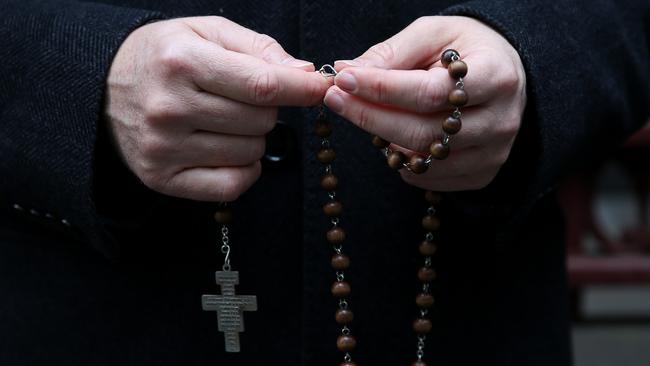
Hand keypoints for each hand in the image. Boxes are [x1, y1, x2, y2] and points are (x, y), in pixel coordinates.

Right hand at [105, 16, 329, 200]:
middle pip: (261, 121)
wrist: (102, 86)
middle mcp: (169, 108)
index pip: (261, 85)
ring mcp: (163, 148)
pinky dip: (244, 170)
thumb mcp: (206, 32)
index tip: (322, 88)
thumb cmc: (164, 56)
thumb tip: (303, 74)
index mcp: (182, 62)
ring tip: (225, 120)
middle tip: (243, 98)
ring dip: (253, 138)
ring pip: (251, 152)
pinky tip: (230, 150)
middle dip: (267, 108)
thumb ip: (258, 48)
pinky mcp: (161, 178)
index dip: (302, 89)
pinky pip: (231, 185)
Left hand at [324, 16, 526, 190]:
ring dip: (384, 140)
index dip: (381, 88)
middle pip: (423, 131)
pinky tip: (393, 137)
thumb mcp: (433, 33)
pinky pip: (429, 178)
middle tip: (336, 99)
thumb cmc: (465, 49)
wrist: (504, 73)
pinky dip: (403, 161)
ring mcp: (493, 153)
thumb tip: (347, 71)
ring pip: (424, 160)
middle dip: (370, 116)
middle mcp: (500, 121)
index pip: (428, 92)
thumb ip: (392, 53)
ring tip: (366, 115)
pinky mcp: (482, 174)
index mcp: (495, 76)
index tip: (344, 79)